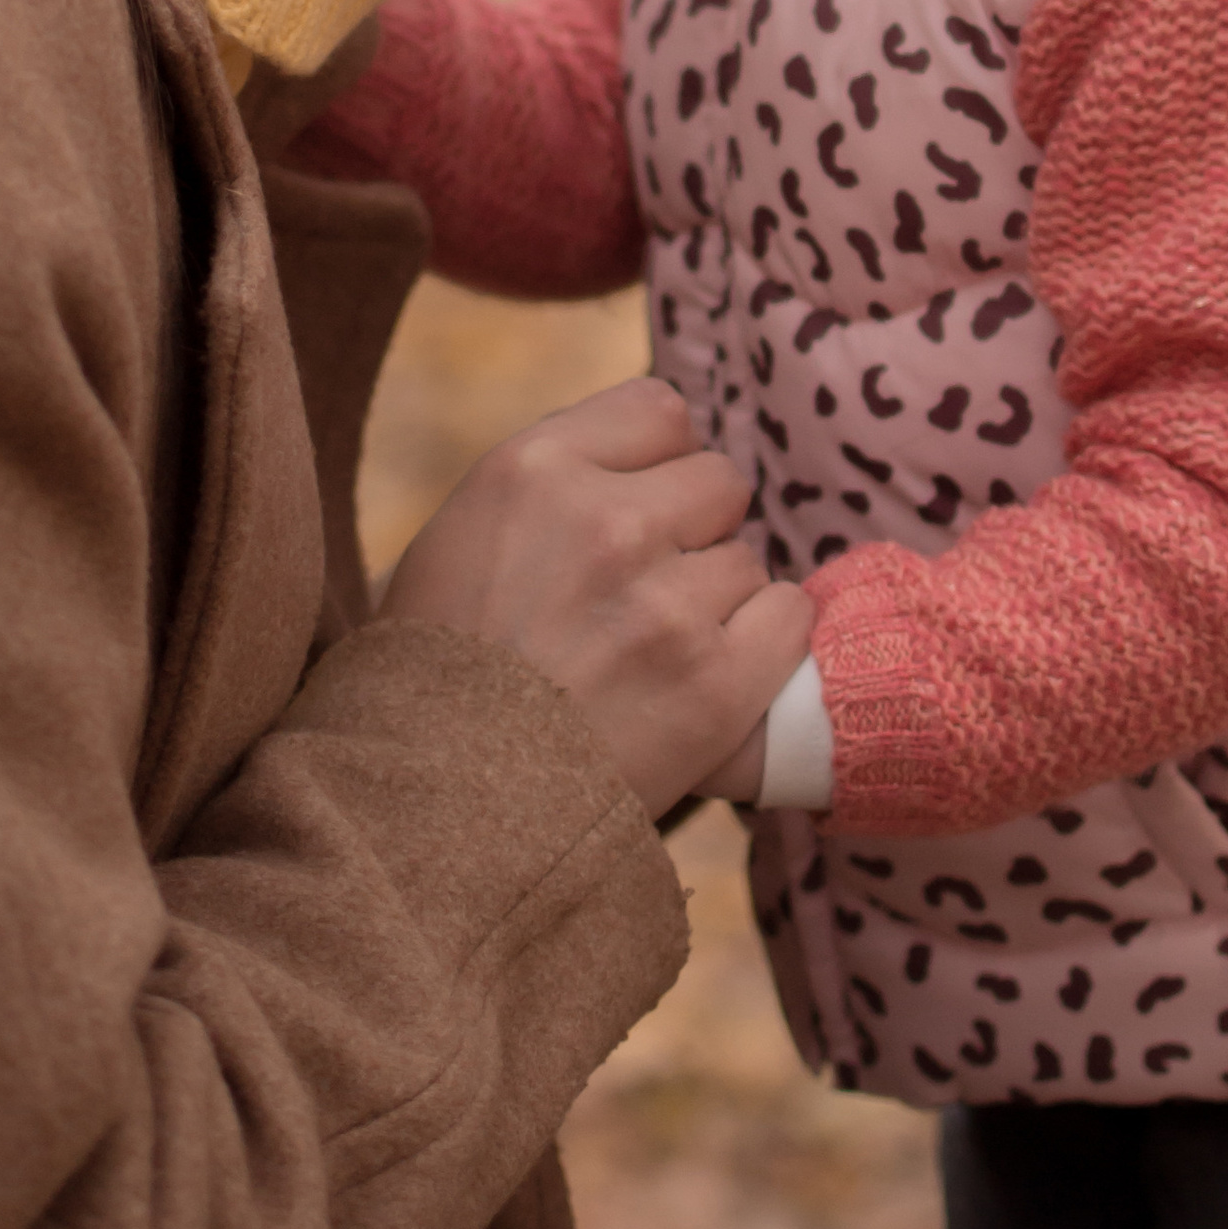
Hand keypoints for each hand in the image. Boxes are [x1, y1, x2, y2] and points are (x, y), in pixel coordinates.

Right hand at [379, 377, 809, 815]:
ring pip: (748, 561)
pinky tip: (702, 679)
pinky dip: (760, 647)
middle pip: (719, 482)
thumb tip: (647, 456)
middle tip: (642, 594)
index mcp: (533, 470)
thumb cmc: (440, 676)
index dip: (655, 463)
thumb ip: (555, 482)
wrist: (438, 817)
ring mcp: (668, 605)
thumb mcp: (460, 537)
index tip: (634, 509)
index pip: (660, 410)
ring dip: (715, 601)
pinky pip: (789, 618)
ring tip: (649, 657)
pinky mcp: (717, 686)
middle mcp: (607, 522)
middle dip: (693, 530)